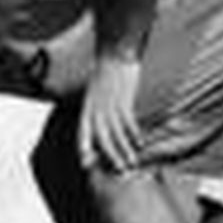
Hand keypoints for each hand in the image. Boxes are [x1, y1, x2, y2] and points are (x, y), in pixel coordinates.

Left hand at [78, 54, 142, 172]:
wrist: (115, 51)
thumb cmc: (107, 71)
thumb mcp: (95, 91)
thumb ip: (97, 107)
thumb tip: (101, 120)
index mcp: (87, 107)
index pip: (82, 133)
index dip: (84, 149)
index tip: (85, 165)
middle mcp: (96, 109)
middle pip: (101, 139)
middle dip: (110, 157)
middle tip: (118, 171)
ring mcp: (110, 105)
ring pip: (116, 135)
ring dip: (124, 150)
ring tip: (132, 163)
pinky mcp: (123, 100)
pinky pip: (128, 123)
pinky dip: (134, 135)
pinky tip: (140, 143)